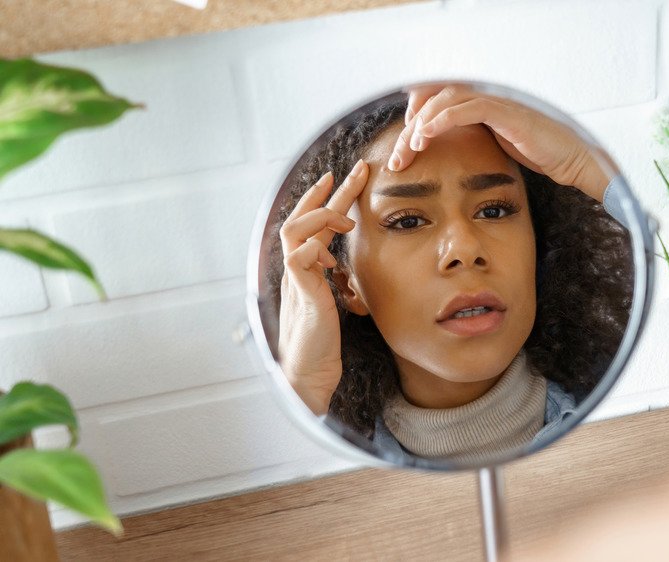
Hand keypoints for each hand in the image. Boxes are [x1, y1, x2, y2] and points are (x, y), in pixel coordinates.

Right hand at [278, 160, 367, 414]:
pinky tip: (331, 255)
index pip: (313, 224)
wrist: (308, 372)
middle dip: (328, 192)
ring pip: (295, 230)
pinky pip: (298, 256)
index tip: (344, 180)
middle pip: (302, 218)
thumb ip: (336, 280)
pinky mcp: (300, 293)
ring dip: (321, 218)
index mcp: (305, 268)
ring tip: (346, 220)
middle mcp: (295, 268)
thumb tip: (345, 265)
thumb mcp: (334, 301)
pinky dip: (315, 247)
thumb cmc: (322, 342)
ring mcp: (295, 279)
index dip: (327, 200)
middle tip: (356, 170)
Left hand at [388, 84, 609, 201]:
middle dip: (412, 125)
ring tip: (410, 147)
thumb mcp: (498, 150)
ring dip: (423, 122)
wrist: (572, 160)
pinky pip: (468, 108)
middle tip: (398, 155)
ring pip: (447, 99)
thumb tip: (449, 156)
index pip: (439, 100)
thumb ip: (476, 144)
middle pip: (436, 98)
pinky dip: (443, 119)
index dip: (416, 117)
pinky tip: (427, 134)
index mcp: (483, 106)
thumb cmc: (541, 156)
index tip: (403, 145)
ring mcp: (497, 103)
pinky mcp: (507, 113)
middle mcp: (487, 99)